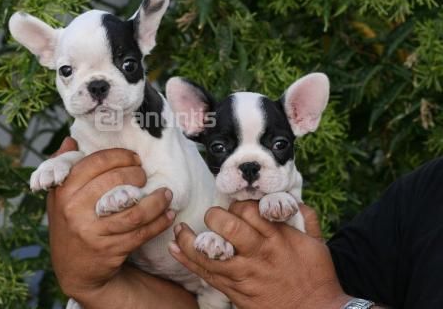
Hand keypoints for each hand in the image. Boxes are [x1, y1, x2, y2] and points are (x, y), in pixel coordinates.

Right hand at [47, 138, 175, 304]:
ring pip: (133, 211)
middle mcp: (74, 210)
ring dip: (156, 201)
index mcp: (63, 191)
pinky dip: (158, 223)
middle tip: (146, 175)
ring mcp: (92, 232)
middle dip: (137, 175)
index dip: (119, 156)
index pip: (95, 163)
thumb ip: (63, 168)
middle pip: (116, 182)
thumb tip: (70, 139)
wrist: (74, 270)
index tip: (134, 158)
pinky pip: (140, 233)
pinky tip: (168, 215)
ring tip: (166, 194)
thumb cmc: (70, 225)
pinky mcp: (110, 250)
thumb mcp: (58, 198)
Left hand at [169, 201, 351, 308]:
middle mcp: (258, 253)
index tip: (238, 208)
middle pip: (227, 226)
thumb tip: (293, 200)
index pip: (248, 210)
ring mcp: (244, 274)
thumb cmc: (317, 276)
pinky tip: (174, 248)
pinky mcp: (235, 291)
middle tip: (214, 217)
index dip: (239, 205)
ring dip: (189, 239)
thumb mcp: (317, 242)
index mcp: (277, 237)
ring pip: (209, 252)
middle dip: (215, 216)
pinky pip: (205, 274)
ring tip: (180, 229)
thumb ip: (305, 217)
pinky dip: (187, 260)